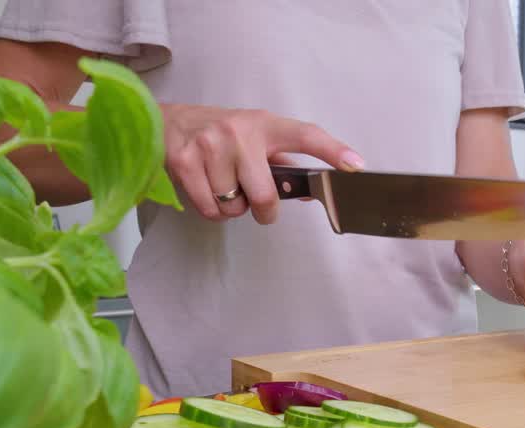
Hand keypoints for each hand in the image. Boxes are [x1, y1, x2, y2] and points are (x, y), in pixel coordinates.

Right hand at [160, 104, 363, 223]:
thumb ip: (282, 164)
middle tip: (255, 202)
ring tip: (222, 184)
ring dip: (231, 207)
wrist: (169, 121)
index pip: (305, 135)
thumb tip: (309, 193)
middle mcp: (239, 132)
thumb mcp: (255, 138)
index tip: (355, 165)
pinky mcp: (184, 161)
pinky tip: (206, 188)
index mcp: (265, 124)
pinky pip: (209, 209)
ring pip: (233, 207)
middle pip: (265, 196)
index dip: (332, 151)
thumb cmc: (220, 133)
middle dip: (263, 210)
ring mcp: (210, 145)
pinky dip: (211, 209)